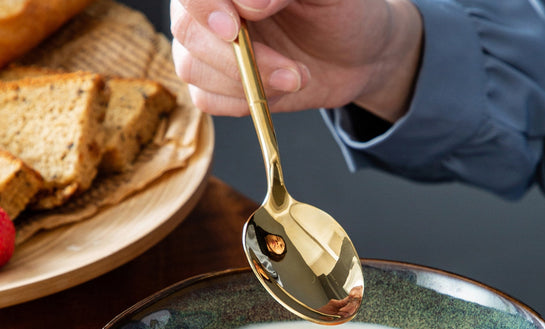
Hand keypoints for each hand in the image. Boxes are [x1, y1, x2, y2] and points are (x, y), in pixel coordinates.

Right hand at [170, 0, 421, 119]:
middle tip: (291, 70)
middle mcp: (210, 6)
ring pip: (193, 67)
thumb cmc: (343, 11)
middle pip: (187, 29)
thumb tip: (250, 2)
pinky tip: (278, 92)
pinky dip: (243, 103)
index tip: (248, 17)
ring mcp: (208, 44)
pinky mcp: (216, 82)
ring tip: (296, 78)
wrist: (357, 54)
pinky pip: (206, 99)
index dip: (210, 5)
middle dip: (238, 57)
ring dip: (248, 83)